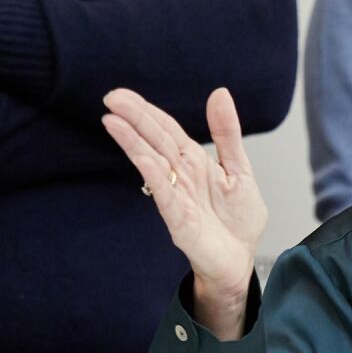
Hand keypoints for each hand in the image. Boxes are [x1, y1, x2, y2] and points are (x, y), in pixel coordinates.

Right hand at [101, 88, 266, 300]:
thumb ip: (226, 133)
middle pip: (155, 141)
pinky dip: (154, 175)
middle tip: (110, 98)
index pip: (167, 130)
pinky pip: (165, 194)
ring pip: (153, 164)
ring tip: (112, 121)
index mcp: (194, 161)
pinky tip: (142, 158)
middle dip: (134, 119)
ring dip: (133, 142)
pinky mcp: (179, 220)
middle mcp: (181, 176)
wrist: (240, 259)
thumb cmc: (238, 219)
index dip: (147, 111)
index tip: (122, 95)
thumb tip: (219, 93)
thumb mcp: (239, 168)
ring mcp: (177, 197)